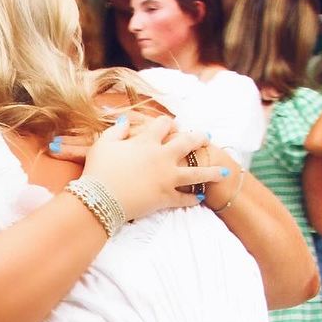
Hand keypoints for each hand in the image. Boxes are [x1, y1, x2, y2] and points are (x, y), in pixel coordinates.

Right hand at [83, 116, 225, 222]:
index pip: (164, 124)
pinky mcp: (165, 198)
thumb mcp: (103, 144)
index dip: (169, 123)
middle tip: (207, 137)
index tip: (172, 125)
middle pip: (188, 143)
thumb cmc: (98, 171)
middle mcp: (162, 157)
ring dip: (211, 172)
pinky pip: (184, 198)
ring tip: (224, 171)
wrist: (99, 200)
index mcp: (147, 141)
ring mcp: (167, 179)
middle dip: (199, 138)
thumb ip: (116, 130)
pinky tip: (200, 197)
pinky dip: (193, 198)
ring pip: (196, 173)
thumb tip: (125, 121)